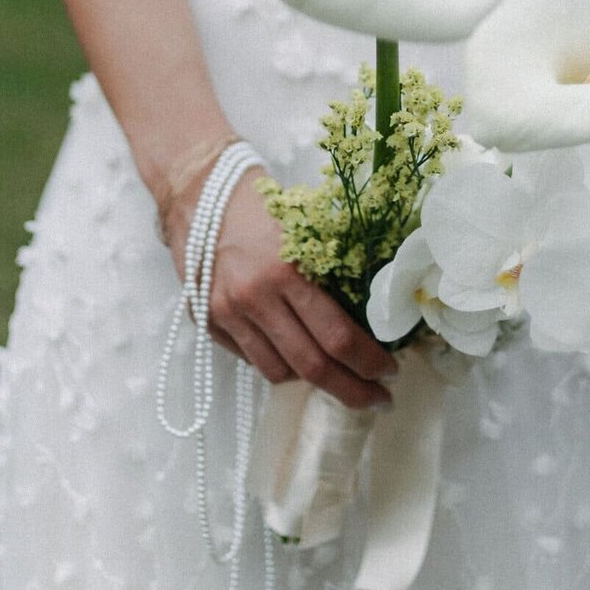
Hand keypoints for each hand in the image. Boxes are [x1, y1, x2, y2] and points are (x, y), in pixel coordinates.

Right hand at [163, 163, 398, 410]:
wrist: (198, 190)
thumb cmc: (263, 203)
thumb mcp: (307, 231)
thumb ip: (330, 276)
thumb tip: (368, 322)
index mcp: (287, 270)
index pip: (337, 336)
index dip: (369, 363)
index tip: (391, 373)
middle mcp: (254, 297)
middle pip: (311, 366)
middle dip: (352, 390)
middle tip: (378, 399)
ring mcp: (226, 313)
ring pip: (279, 372)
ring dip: (313, 380)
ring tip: (336, 374)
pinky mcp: (207, 321)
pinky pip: (252, 360)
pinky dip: (279, 364)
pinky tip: (296, 354)